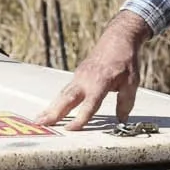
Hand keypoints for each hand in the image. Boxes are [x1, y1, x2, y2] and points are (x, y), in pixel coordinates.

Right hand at [43, 13, 147, 127]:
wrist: (117, 39)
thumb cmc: (126, 61)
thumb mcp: (132, 82)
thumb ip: (125, 102)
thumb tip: (122, 120)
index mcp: (100, 83)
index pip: (89, 105)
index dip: (80, 118)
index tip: (70, 130)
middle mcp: (86, 80)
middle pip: (67, 99)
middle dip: (54, 113)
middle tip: (41, 124)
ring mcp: (79, 77)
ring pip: (62, 95)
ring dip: (50, 108)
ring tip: (38, 120)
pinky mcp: (77, 76)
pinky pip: (64, 91)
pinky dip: (55, 102)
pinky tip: (48, 111)